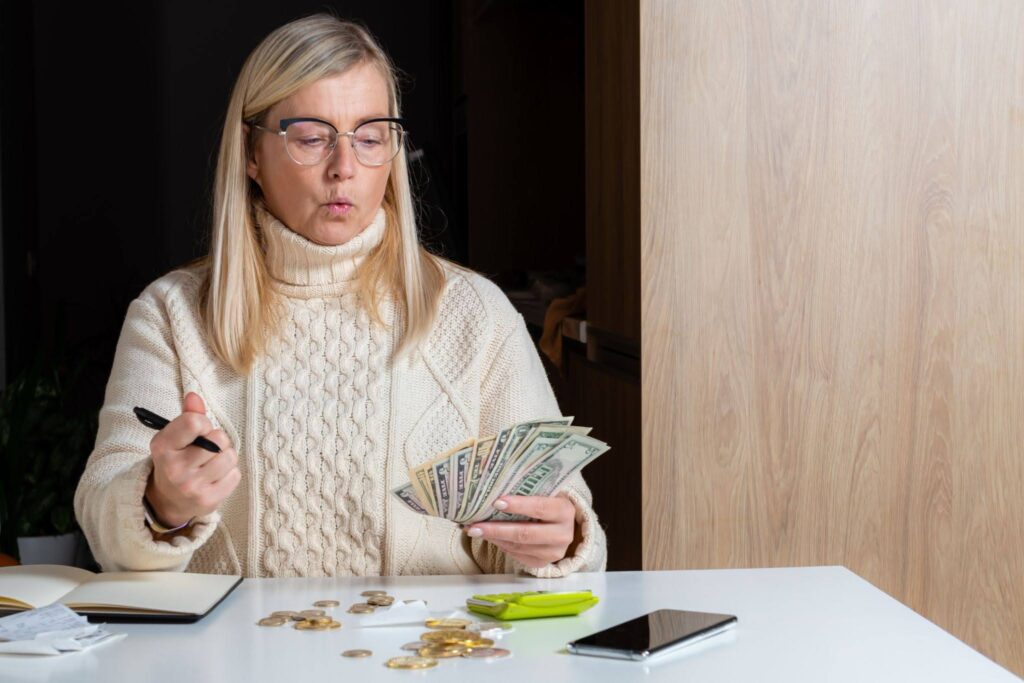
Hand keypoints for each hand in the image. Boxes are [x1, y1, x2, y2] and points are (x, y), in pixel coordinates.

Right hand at [144, 392, 239, 527]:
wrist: (169, 500)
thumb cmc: (177, 460)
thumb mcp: (174, 437)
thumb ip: (187, 415)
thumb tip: (194, 396)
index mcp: (162, 447)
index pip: (194, 422)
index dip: (204, 423)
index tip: (199, 431)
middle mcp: (174, 468)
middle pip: (218, 439)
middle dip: (218, 441)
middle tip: (207, 449)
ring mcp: (191, 486)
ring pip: (230, 456)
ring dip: (226, 457)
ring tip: (212, 463)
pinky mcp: (207, 500)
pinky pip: (235, 475)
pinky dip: (230, 474)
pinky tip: (215, 478)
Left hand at [465, 495, 578, 568]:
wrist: (564, 526)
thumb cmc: (548, 503)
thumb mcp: (545, 494)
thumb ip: (526, 491)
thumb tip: (492, 489)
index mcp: (564, 510)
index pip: (540, 507)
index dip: (518, 505)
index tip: (496, 502)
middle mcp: (563, 534)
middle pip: (526, 533)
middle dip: (497, 529)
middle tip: (474, 526)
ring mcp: (554, 552)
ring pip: (519, 546)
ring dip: (494, 539)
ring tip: (475, 530)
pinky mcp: (543, 563)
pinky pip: (517, 556)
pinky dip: (501, 546)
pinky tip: (489, 538)